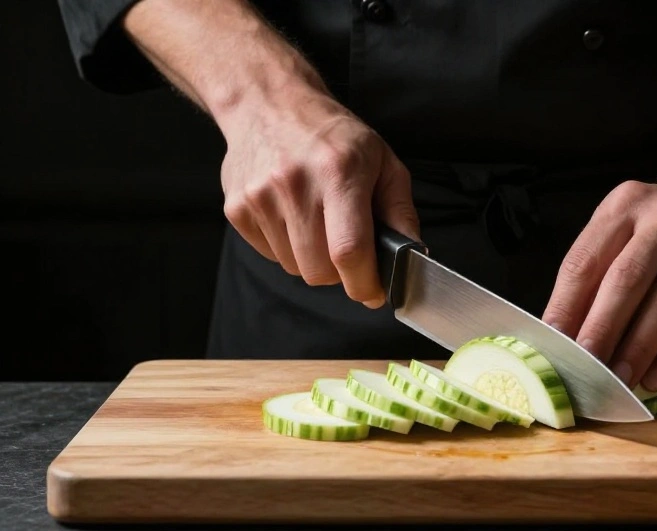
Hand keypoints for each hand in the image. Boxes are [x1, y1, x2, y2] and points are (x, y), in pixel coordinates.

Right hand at [219, 91, 418, 307]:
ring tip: (317, 219)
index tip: (374, 293)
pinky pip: (271, 255)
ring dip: (312, 258)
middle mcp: (295, 184)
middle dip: (340, 272)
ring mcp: (260, 198)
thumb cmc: (333, 135)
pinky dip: (287, 247)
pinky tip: (292, 214)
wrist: (269, 103)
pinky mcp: (237, 209)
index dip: (364, 283)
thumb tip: (411, 258)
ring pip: (295, 268)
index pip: (349, 250)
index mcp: (339, 172)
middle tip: (347, 246)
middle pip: (320, 271)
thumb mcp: (382, 161)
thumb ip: (400, 212)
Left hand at [542, 180, 656, 391]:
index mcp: (624, 205)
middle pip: (626, 279)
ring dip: (639, 347)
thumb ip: (594, 276)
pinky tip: (655, 377)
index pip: (585, 261)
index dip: (565, 306)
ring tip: (620, 379)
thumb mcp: (622, 233)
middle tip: (586, 367)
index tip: (554, 344)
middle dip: (602, 329)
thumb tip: (563, 336)